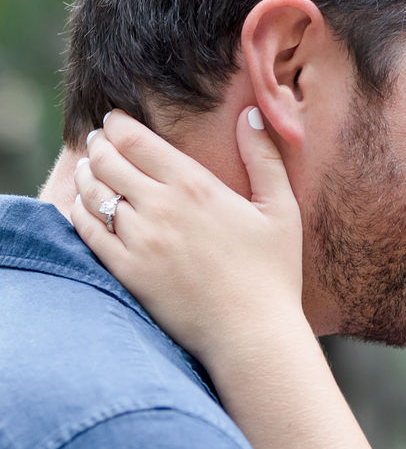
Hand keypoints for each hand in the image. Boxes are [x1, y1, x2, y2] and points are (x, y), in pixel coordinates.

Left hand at [71, 108, 304, 361]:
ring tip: (92, 171)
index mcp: (195, 186)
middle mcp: (160, 208)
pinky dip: (80, 212)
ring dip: (88, 175)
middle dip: (99, 146)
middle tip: (100, 143)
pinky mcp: (127, 272)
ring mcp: (139, 241)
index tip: (117, 121)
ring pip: (93, 194)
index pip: (136, 140)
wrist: (253, 333)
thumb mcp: (282, 210)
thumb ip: (264, 159)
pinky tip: (86, 208)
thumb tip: (251, 115)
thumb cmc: (274, 273)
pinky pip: (87, 231)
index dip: (119, 124)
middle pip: (107, 161)